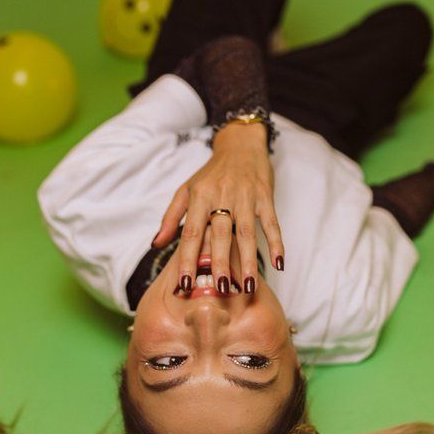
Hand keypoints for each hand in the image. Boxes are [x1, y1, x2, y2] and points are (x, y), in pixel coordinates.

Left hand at [151, 122, 283, 293]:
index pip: (192, 232)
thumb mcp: (186, 190)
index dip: (187, 259)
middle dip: (220, 263)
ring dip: (249, 261)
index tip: (184, 283)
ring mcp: (245, 196)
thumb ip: (171, 218)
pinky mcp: (265, 196)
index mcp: (199, 196)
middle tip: (220, 289)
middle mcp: (222, 196)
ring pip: (247, 232)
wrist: (240, 145)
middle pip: (220, 234)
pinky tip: (278, 264)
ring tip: (248, 286)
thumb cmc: (211, 173)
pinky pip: (271, 223)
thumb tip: (155, 244)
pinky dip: (276, 243)